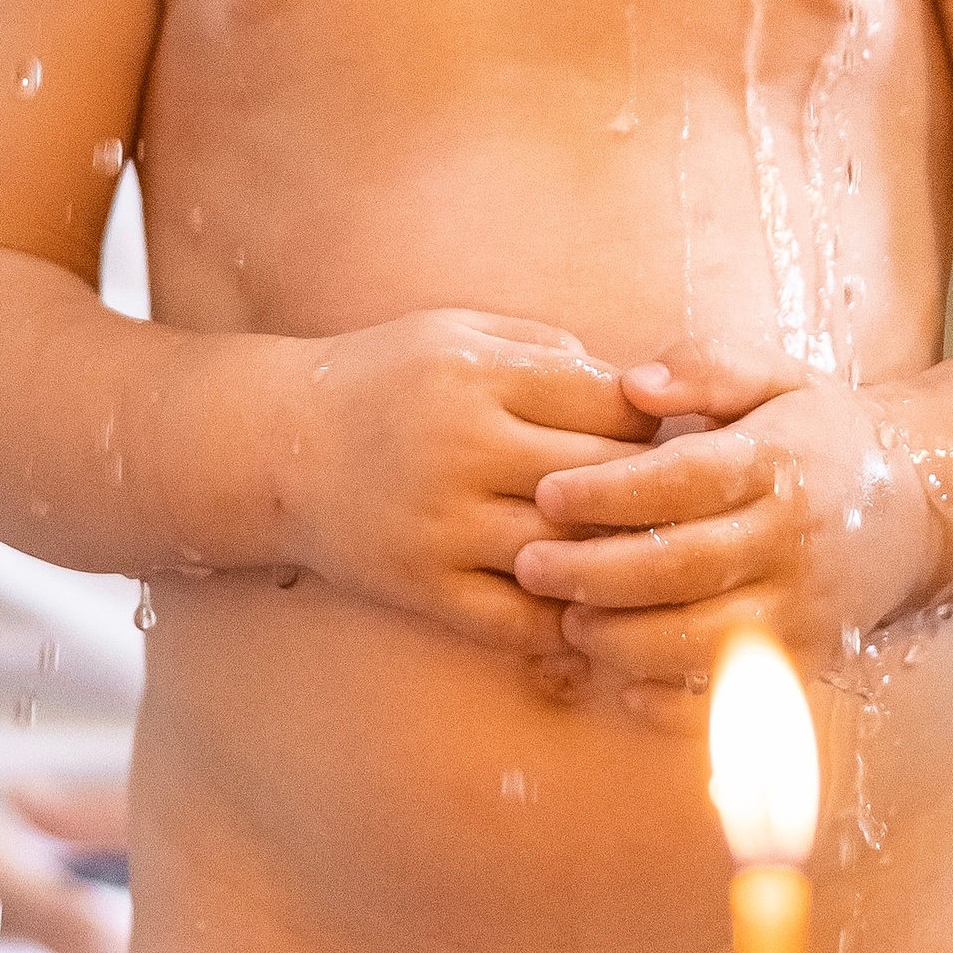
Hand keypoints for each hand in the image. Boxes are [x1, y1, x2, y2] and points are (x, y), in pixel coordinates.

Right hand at [278, 310, 655, 658]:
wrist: (283, 447)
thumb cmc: (386, 378)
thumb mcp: (457, 330)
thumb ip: (542, 345)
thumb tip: (630, 387)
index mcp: (478, 375)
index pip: (606, 401)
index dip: (646, 418)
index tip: (656, 429)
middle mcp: (463, 448)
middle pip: (600, 478)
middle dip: (646, 488)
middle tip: (669, 496)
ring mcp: (444, 525)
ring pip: (571, 553)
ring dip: (616, 558)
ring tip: (642, 553)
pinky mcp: (426, 587)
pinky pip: (521, 620)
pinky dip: (567, 621)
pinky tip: (589, 606)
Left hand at [511, 340, 945, 726]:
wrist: (918, 509)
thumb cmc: (820, 433)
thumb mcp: (777, 375)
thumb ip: (707, 365)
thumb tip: (633, 383)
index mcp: (779, 462)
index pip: (684, 480)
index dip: (611, 491)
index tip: (546, 493)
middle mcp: (793, 541)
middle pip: (683, 568)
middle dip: (595, 572)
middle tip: (528, 564)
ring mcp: (803, 610)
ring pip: (702, 641)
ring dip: (624, 639)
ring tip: (565, 620)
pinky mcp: (806, 662)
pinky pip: (736, 697)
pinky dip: (675, 702)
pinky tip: (619, 682)